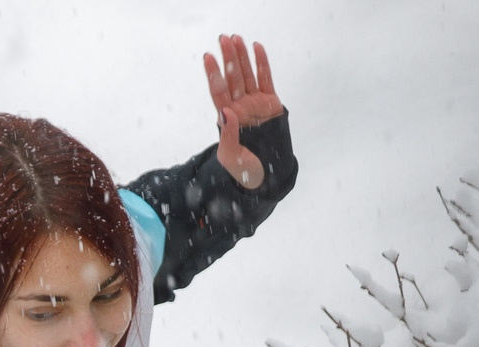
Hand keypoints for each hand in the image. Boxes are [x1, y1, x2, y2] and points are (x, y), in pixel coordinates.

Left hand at [204, 34, 284, 189]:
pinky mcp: (271, 103)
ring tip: (236, 38)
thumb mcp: (231, 157)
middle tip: (223, 39)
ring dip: (242, 56)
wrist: (266, 176)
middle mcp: (240, 106)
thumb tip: (226, 112)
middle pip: (232, 78)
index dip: (214, 74)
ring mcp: (255, 103)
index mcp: (227, 118)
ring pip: (247, 75)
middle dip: (228, 58)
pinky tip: (257, 47)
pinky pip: (266, 79)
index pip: (218, 92)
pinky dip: (262, 63)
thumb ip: (228, 135)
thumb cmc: (244, 170)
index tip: (208, 57)